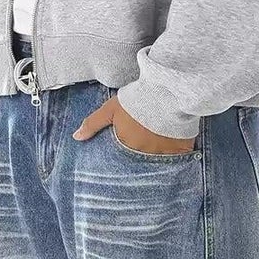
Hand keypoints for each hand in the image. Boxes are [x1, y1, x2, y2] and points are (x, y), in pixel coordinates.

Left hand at [72, 95, 196, 155]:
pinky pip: (178, 161)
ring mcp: (164, 153)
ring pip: (159, 164)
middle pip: (140, 165)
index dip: (123, 163)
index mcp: (127, 145)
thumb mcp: (111, 108)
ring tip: (158, 158)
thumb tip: (76, 137)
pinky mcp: (181, 150)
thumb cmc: (136, 99)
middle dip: (140, 164)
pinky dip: (176, 160)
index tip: (123, 167)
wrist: (166, 91)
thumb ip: (93, 124)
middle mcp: (144, 154)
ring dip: (157, 162)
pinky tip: (176, 159)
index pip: (122, 162)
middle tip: (142, 164)